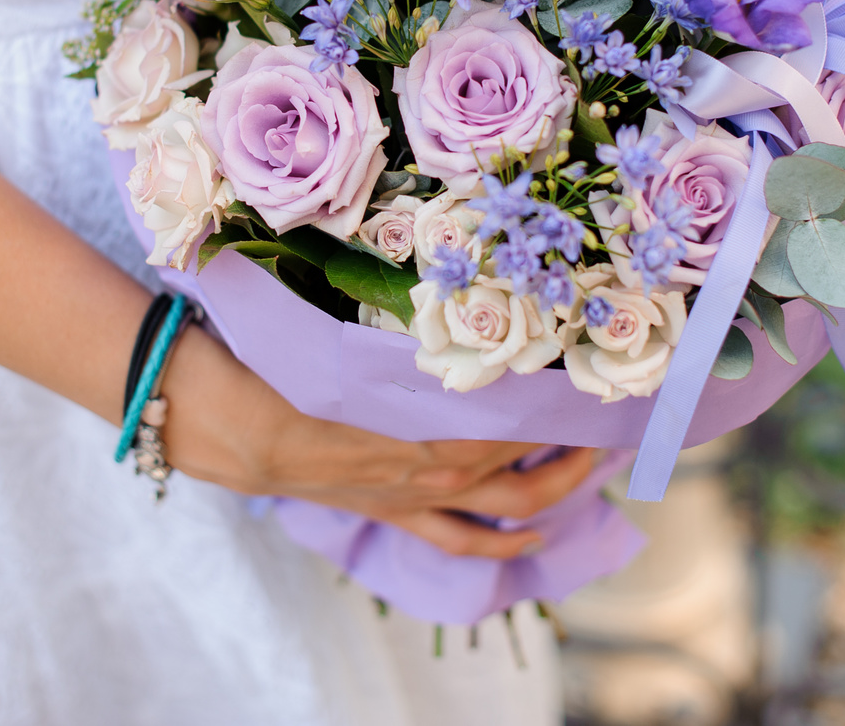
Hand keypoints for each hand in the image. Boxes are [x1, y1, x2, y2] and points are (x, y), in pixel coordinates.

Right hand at [160, 325, 599, 558]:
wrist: (235, 427)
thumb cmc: (292, 369)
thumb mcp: (360, 342)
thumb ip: (417, 336)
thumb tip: (477, 303)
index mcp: (432, 415)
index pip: (518, 405)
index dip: (560, 389)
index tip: (592, 361)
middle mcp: (439, 461)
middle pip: (530, 450)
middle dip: (576, 433)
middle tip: (608, 405)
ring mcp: (421, 494)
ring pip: (513, 500)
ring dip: (561, 483)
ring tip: (594, 459)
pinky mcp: (400, 512)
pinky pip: (463, 539)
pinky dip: (504, 541)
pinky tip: (537, 534)